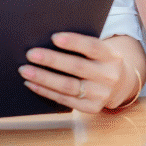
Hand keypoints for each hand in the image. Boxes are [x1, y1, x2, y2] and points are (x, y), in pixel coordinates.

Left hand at [18, 32, 135, 112]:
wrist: (120, 84)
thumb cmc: (100, 60)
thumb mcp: (100, 50)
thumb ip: (82, 46)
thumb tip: (47, 39)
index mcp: (111, 56)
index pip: (92, 47)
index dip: (74, 42)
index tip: (53, 37)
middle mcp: (108, 76)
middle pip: (77, 67)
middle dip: (51, 60)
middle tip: (30, 54)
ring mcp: (101, 94)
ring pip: (68, 86)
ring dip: (44, 78)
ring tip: (25, 70)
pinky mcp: (91, 108)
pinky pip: (64, 100)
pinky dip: (45, 91)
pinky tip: (31, 83)